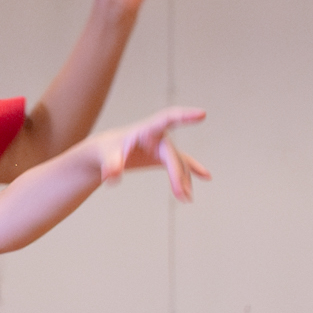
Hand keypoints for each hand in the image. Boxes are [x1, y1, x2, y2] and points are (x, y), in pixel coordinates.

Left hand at [94, 107, 210, 201]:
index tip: (202, 114)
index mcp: (147, 129)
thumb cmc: (107, 150)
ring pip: (178, 163)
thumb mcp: (106, 157)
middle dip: (177, 175)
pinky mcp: (164, 156)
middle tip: (182, 195)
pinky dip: (192, 171)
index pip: (168, 119)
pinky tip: (205, 177)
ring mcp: (163, 146)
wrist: (107, 151)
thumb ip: (111, 165)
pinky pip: (182, 163)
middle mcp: (159, 136)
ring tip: (186, 199)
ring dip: (182, 181)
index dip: (185, 116)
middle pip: (172, 155)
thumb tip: (112, 178)